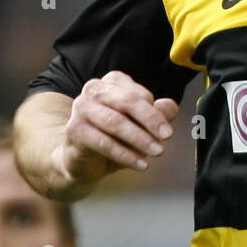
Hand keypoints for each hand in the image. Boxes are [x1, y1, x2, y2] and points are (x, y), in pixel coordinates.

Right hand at [51, 71, 179, 182]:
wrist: (82, 160)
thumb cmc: (112, 137)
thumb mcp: (140, 126)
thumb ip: (157, 114)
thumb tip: (171, 108)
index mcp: (113, 83)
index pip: (139, 94)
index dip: (156, 114)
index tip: (167, 131)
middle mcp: (95, 90)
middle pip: (128, 102)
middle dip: (151, 120)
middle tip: (166, 137)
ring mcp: (81, 108)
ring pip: (115, 122)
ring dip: (139, 139)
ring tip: (156, 152)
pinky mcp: (74, 129)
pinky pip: (103, 142)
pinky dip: (124, 155)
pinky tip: (139, 163)